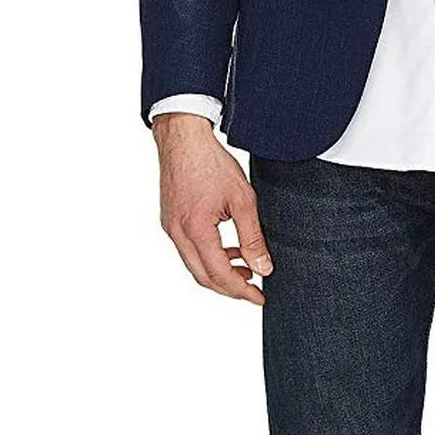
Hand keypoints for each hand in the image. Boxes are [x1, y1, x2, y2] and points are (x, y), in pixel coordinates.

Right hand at [152, 113, 272, 304]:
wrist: (183, 138)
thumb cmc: (211, 163)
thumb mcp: (242, 200)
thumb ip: (252, 238)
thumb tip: (263, 268)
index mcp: (195, 230)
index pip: (219, 275)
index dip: (241, 290)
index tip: (260, 297)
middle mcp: (178, 233)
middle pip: (203, 277)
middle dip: (230, 288)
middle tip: (254, 290)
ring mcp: (170, 228)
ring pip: (195, 265)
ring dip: (219, 273)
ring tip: (247, 268)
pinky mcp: (170, 221)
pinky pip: (189, 250)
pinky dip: (209, 257)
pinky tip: (229, 250)